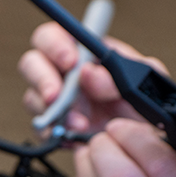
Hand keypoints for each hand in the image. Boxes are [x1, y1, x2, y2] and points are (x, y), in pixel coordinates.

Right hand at [19, 22, 167, 132]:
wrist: (143, 141)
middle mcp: (62, 73)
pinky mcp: (52, 126)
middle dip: (42, 78)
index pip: (53, 35)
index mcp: (82, 52)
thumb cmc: (142, 103)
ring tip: (79, 123)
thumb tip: (90, 74)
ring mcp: (54, 101)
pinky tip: (73, 134)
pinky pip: (40, 127)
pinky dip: (54, 131)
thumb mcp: (145, 80)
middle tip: (58, 96)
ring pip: (31, 97)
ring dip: (52, 110)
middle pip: (31, 63)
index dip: (55, 45)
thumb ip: (120, 72)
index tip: (70, 62)